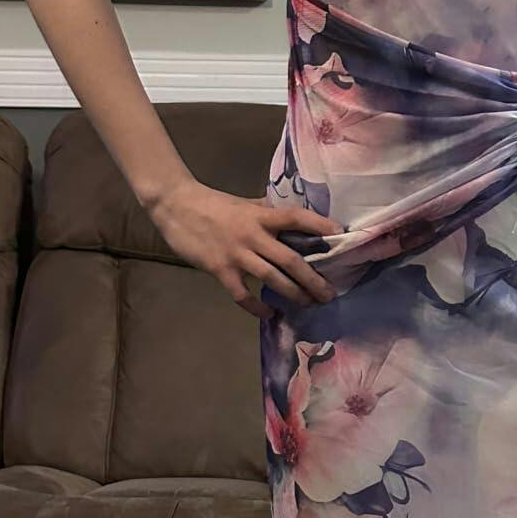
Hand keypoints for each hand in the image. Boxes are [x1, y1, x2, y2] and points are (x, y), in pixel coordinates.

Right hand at [145, 179, 342, 319]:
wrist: (176, 205)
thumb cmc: (213, 204)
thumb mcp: (245, 204)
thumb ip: (267, 212)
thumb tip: (293, 217)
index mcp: (261, 216)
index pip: (296, 217)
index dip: (319, 224)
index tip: (340, 234)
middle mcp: (253, 235)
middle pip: (291, 260)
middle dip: (313, 279)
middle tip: (329, 294)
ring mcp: (237, 254)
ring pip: (273, 279)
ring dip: (294, 294)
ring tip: (309, 304)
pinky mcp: (220, 269)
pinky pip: (243, 295)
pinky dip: (257, 307)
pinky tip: (269, 313)